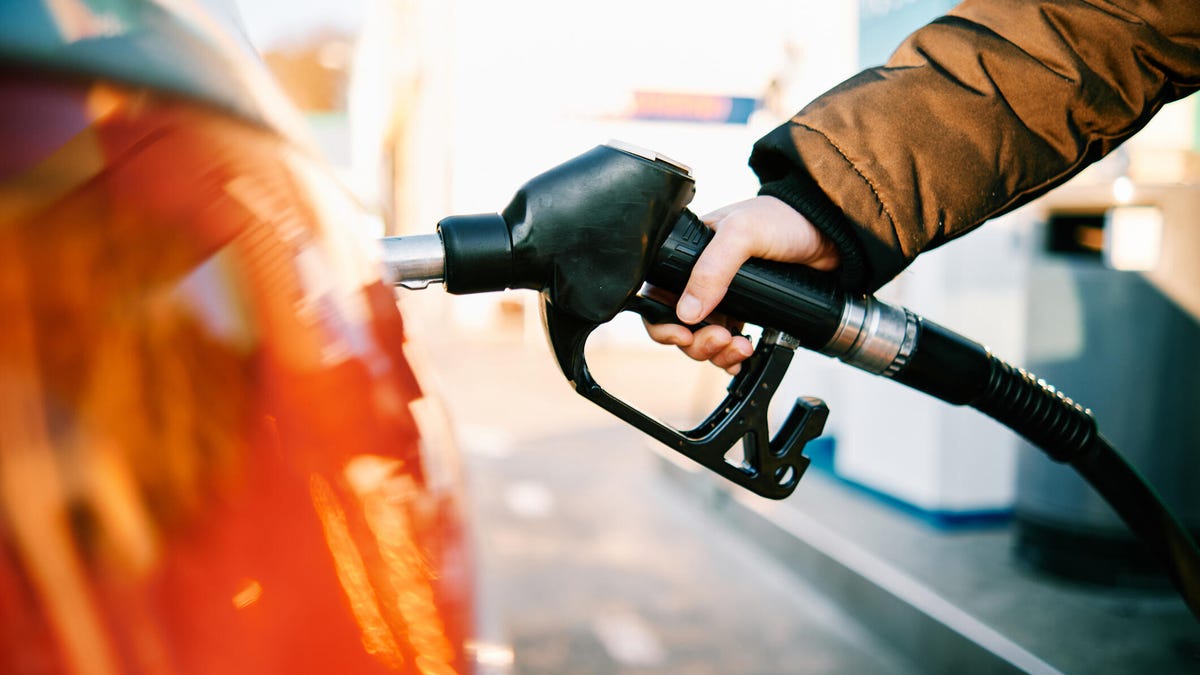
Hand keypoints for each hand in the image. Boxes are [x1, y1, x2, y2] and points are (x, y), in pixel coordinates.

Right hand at [643, 196, 838, 372]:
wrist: (829, 234)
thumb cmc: (784, 219)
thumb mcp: (743, 233)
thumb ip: (712, 268)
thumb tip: (686, 312)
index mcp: (689, 255)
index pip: (658, 294)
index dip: (662, 321)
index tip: (682, 335)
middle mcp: (702, 279)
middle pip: (678, 326)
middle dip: (696, 342)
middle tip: (721, 339)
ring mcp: (724, 298)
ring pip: (702, 340)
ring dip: (717, 353)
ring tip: (741, 346)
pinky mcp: (747, 313)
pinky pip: (727, 344)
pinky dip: (731, 357)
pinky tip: (744, 355)